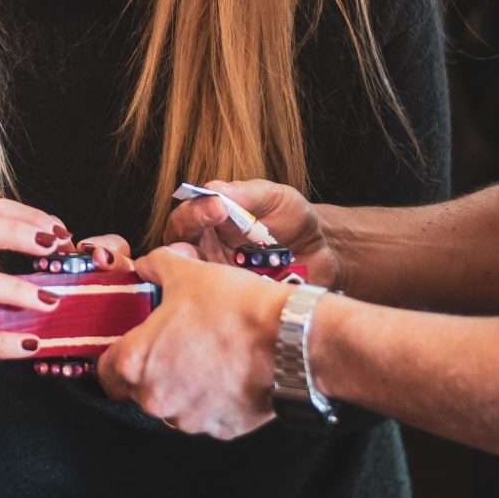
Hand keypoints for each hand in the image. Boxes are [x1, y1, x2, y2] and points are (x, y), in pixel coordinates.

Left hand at [98, 243, 286, 439]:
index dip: (117, 356)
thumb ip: (157, 267)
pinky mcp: (221, 430)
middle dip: (154, 371)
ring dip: (184, 387)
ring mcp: (189, 419)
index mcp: (136, 362)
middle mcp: (156, 399)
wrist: (286, 339)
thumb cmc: (233, 308)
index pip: (105, 372)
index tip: (131, 347)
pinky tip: (229, 375)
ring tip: (208, 358)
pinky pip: (208, 416)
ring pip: (174, 405)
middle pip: (139, 391)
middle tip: (177, 346)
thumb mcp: (188, 274)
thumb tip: (147, 264)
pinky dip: (214, 400)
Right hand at [163, 178, 338, 291]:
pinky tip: (249, 293)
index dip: (195, 213)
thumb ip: (247, 193)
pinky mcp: (235, 305)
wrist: (320, 250)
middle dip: (189, 248)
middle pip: (178, 255)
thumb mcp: (274, 197)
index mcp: (208, 223)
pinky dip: (231, 302)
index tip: (218, 208)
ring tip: (230, 270)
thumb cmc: (291, 219)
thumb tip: (213, 189)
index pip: (184, 220)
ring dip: (207, 279)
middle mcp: (205, 253)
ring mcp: (218, 282)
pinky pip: (222, 308)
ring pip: (195, 285)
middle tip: (213, 244)